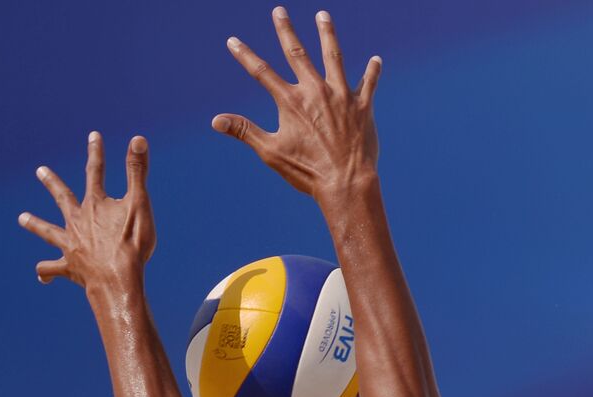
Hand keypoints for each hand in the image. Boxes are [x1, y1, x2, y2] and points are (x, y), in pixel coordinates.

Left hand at [18, 132, 154, 289]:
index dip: (96, 153)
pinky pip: (53, 268)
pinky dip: (47, 271)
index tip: (94, 136)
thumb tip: (138, 139)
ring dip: (36, 224)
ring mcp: (71, 244)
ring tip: (22, 218)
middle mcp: (78, 221)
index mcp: (95, 205)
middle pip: (63, 198)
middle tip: (40, 171)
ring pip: (49, 231)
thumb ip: (137, 172)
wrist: (118, 279)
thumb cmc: (132, 244)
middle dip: (53, 183)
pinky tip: (42, 276)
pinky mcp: (69, 267)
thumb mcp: (140, 204)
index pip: (96, 172)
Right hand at [213, 7, 380, 203]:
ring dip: (327, 34)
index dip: (245, 55)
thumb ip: (244, 131)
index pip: (261, 72)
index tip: (232, 40)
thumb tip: (215, 120)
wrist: (347, 183)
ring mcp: (341, 96)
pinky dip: (372, 71)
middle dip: (285, 30)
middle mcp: (315, 91)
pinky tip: (376, 60)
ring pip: (333, 56)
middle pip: (297, 53)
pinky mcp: (363, 107)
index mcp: (291, 101)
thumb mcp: (271, 151)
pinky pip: (369, 83)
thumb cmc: (308, 171)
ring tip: (323, 15)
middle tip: (279, 10)